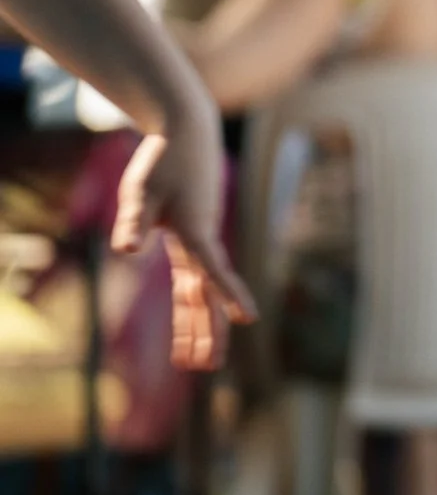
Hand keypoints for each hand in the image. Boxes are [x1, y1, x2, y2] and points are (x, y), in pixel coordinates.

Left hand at [112, 130, 256, 369]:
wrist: (184, 129)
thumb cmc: (163, 159)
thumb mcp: (141, 190)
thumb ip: (134, 221)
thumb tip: (127, 248)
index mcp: (196, 232)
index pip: (215, 271)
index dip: (231, 295)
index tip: (251, 318)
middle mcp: (202, 240)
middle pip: (207, 292)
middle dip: (209, 330)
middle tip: (209, 365)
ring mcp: (198, 239)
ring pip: (199, 289)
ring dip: (197, 322)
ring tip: (193, 357)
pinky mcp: (191, 234)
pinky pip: (192, 277)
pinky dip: (190, 301)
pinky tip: (188, 317)